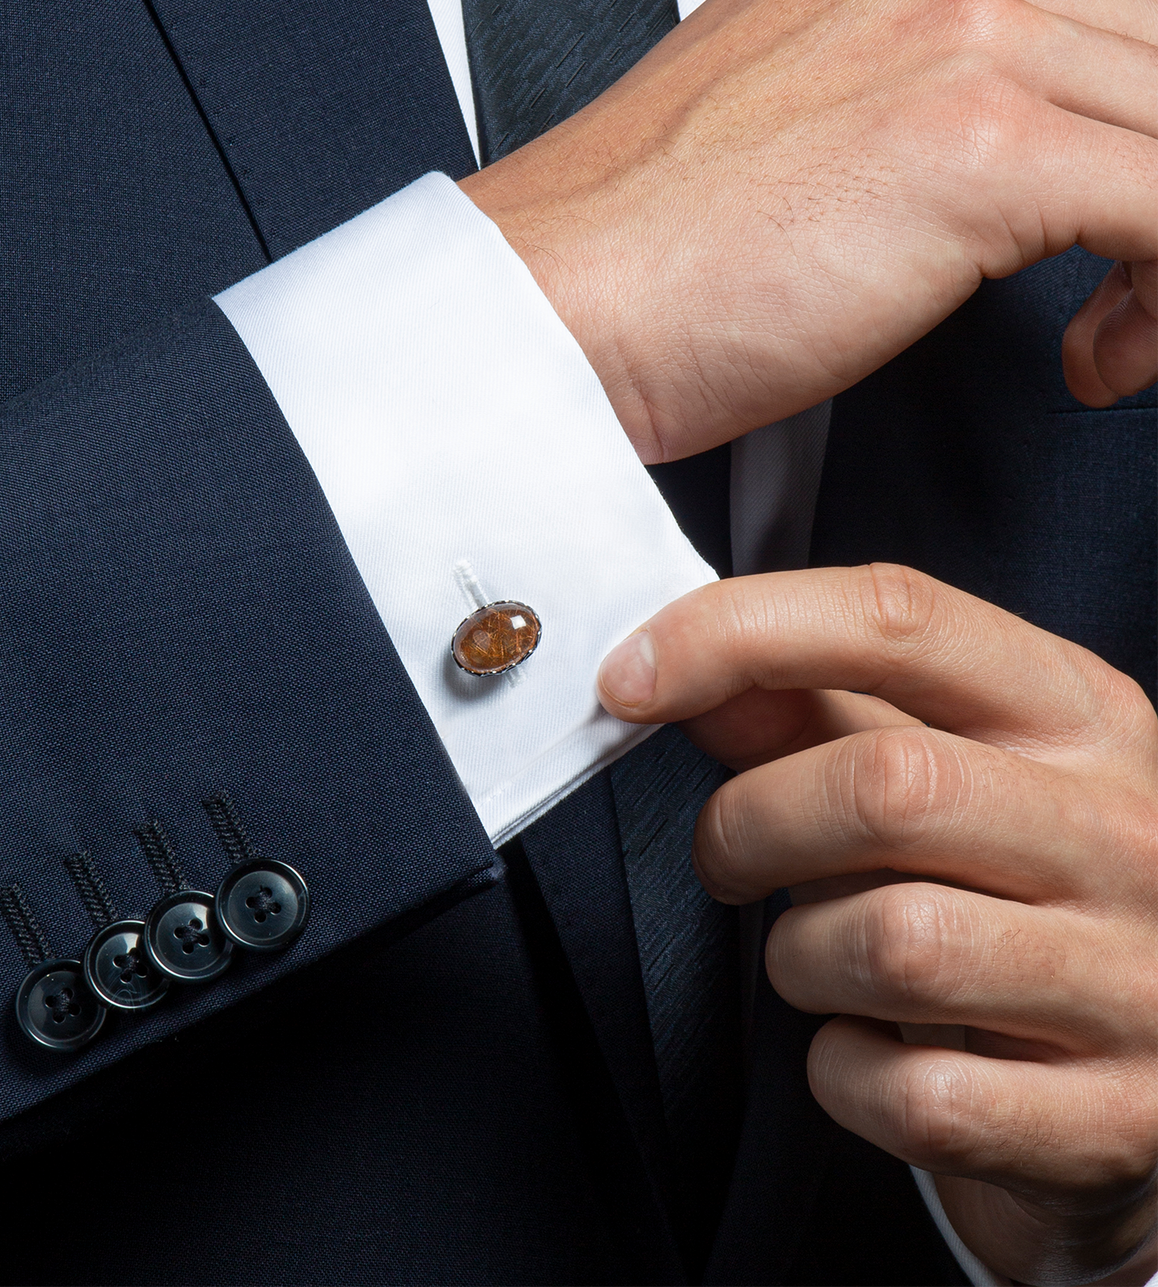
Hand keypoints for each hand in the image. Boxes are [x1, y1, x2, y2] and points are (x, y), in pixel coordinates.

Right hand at [460, 0, 1157, 464]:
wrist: (549, 312)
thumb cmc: (637, 252)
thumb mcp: (787, 121)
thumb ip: (901, 95)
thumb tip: (1007, 173)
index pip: (1091, 6)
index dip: (1120, 127)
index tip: (1096, 223)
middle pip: (1150, 57)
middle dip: (1151, 184)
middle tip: (1105, 298)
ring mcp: (958, 36)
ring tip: (1100, 338)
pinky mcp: (977, 147)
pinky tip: (1098, 357)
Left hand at [597, 565, 1157, 1285]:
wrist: (1148, 1073)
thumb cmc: (1012, 898)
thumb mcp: (931, 778)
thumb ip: (808, 717)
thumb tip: (686, 672)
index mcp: (1076, 713)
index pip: (895, 617)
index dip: (736, 631)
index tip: (628, 679)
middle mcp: (1121, 830)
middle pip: (883, 784)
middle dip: (750, 826)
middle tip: (731, 858)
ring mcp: (1134, 980)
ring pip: (893, 943)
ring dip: (800, 959)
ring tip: (822, 962)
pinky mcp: (1113, 1117)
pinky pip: (913, 1094)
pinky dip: (846, 1076)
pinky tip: (871, 1052)